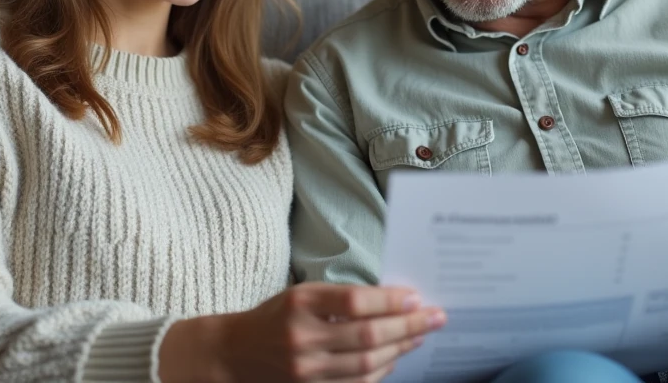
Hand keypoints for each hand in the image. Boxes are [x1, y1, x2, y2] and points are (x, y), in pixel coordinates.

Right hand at [161, 283, 445, 382]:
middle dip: (407, 326)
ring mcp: (306, 370)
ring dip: (400, 349)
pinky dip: (381, 372)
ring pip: (366, 364)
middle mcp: (302, 338)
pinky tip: (395, 357)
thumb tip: (392, 301)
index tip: (415, 297)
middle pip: (367, 335)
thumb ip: (339, 298)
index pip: (354, 302)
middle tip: (435, 317)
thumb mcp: (301, 295)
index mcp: (300, 304)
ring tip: (420, 335)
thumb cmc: (274, 317)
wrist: (233, 355)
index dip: (389, 301)